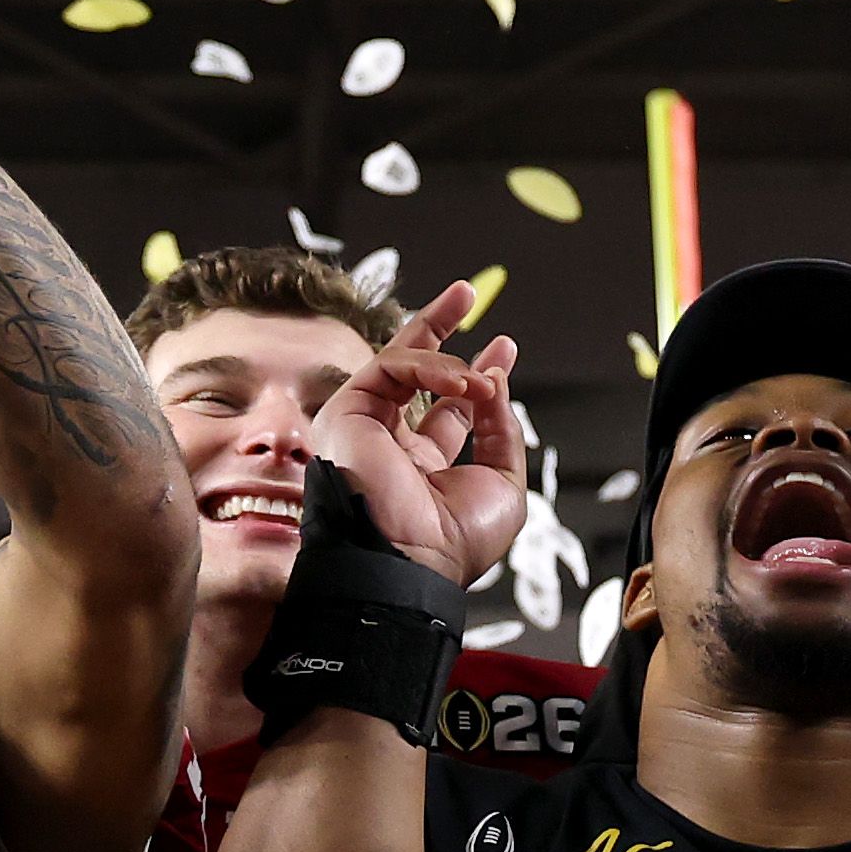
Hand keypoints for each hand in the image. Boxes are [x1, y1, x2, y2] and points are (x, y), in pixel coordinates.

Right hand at [317, 292, 528, 585]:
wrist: (409, 559)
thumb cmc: (452, 540)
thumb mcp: (502, 482)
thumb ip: (500, 429)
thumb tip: (493, 380)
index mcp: (424, 465)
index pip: (449, 407)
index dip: (478, 373)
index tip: (503, 349)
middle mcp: (391, 442)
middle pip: (413, 369)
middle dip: (439, 326)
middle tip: (467, 292)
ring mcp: (366, 425)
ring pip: (402, 361)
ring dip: (452, 361)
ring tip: (484, 378)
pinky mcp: (347, 411)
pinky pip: (390, 366)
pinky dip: (432, 367)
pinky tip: (463, 383)